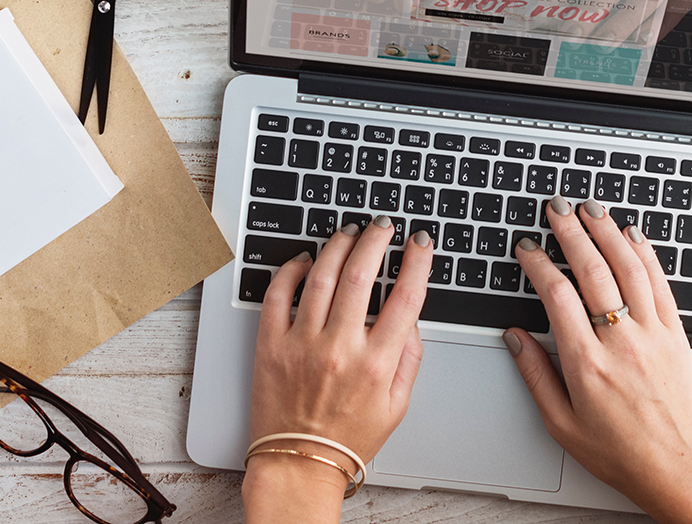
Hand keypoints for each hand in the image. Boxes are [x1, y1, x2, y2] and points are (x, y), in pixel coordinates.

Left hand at [243, 219, 432, 520]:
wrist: (298, 464)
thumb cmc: (347, 438)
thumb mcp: (397, 405)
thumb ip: (409, 359)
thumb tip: (411, 319)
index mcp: (375, 364)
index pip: (406, 298)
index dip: (417, 262)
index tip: (420, 242)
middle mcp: (339, 349)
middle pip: (362, 275)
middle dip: (376, 240)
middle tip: (382, 226)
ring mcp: (302, 344)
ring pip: (321, 276)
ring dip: (338, 246)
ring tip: (348, 232)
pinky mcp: (270, 345)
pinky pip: (278, 295)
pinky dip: (290, 270)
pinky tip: (304, 260)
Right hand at [505, 196, 691, 523]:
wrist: (674, 465)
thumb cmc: (617, 450)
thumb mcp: (560, 422)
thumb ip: (534, 375)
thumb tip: (514, 337)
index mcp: (586, 363)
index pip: (556, 296)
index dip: (538, 264)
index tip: (527, 247)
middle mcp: (619, 341)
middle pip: (592, 271)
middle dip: (571, 232)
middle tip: (557, 208)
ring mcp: (651, 334)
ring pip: (628, 268)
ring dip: (607, 232)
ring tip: (591, 209)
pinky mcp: (674, 334)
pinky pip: (659, 283)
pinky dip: (645, 254)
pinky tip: (632, 235)